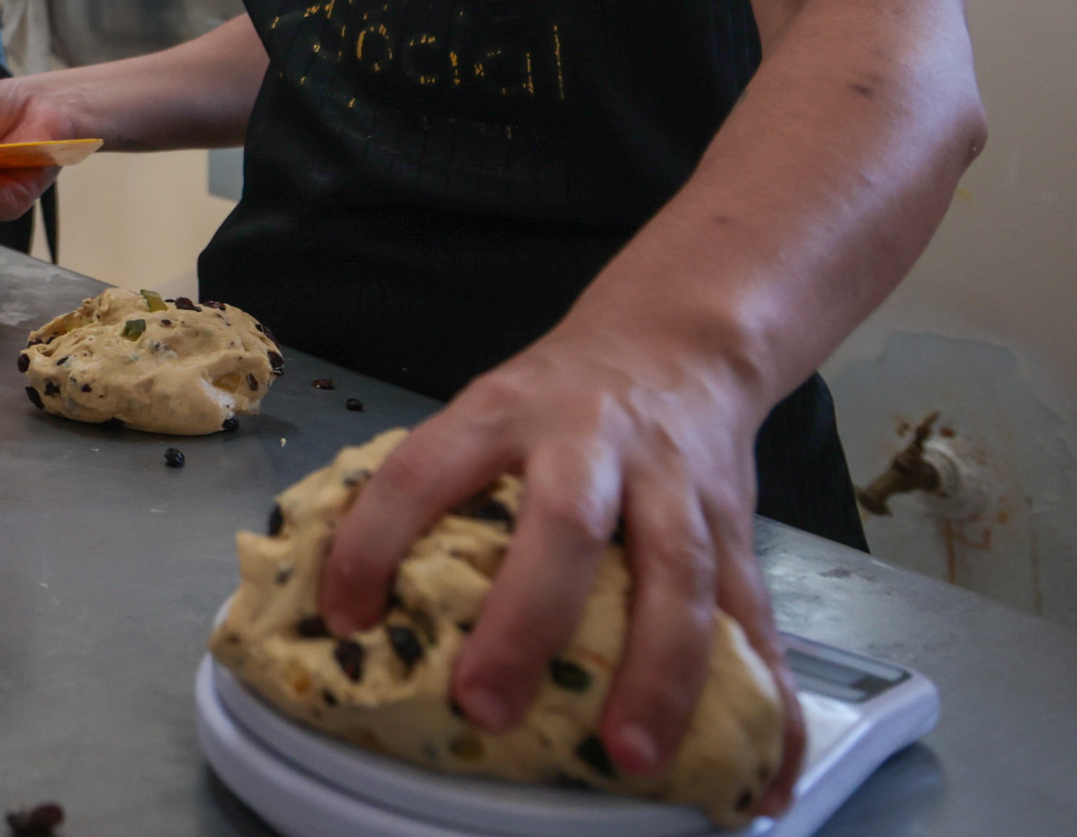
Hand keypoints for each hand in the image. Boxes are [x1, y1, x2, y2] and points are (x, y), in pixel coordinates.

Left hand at [319, 328, 804, 816]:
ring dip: (659, 673)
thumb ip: (438, 490)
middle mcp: (590, 442)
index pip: (421, 469)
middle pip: (562, 524)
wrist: (677, 338)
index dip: (374, 540)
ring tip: (631, 756)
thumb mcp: (485, 409)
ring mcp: (673, 485)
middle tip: (485, 706)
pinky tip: (770, 781)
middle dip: (524, 621)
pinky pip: (758, 622)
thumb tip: (351, 603)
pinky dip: (774, 707)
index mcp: (501, 413)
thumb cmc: (556, 401)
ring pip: (677, 575)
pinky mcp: (737, 529)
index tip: (345, 620)